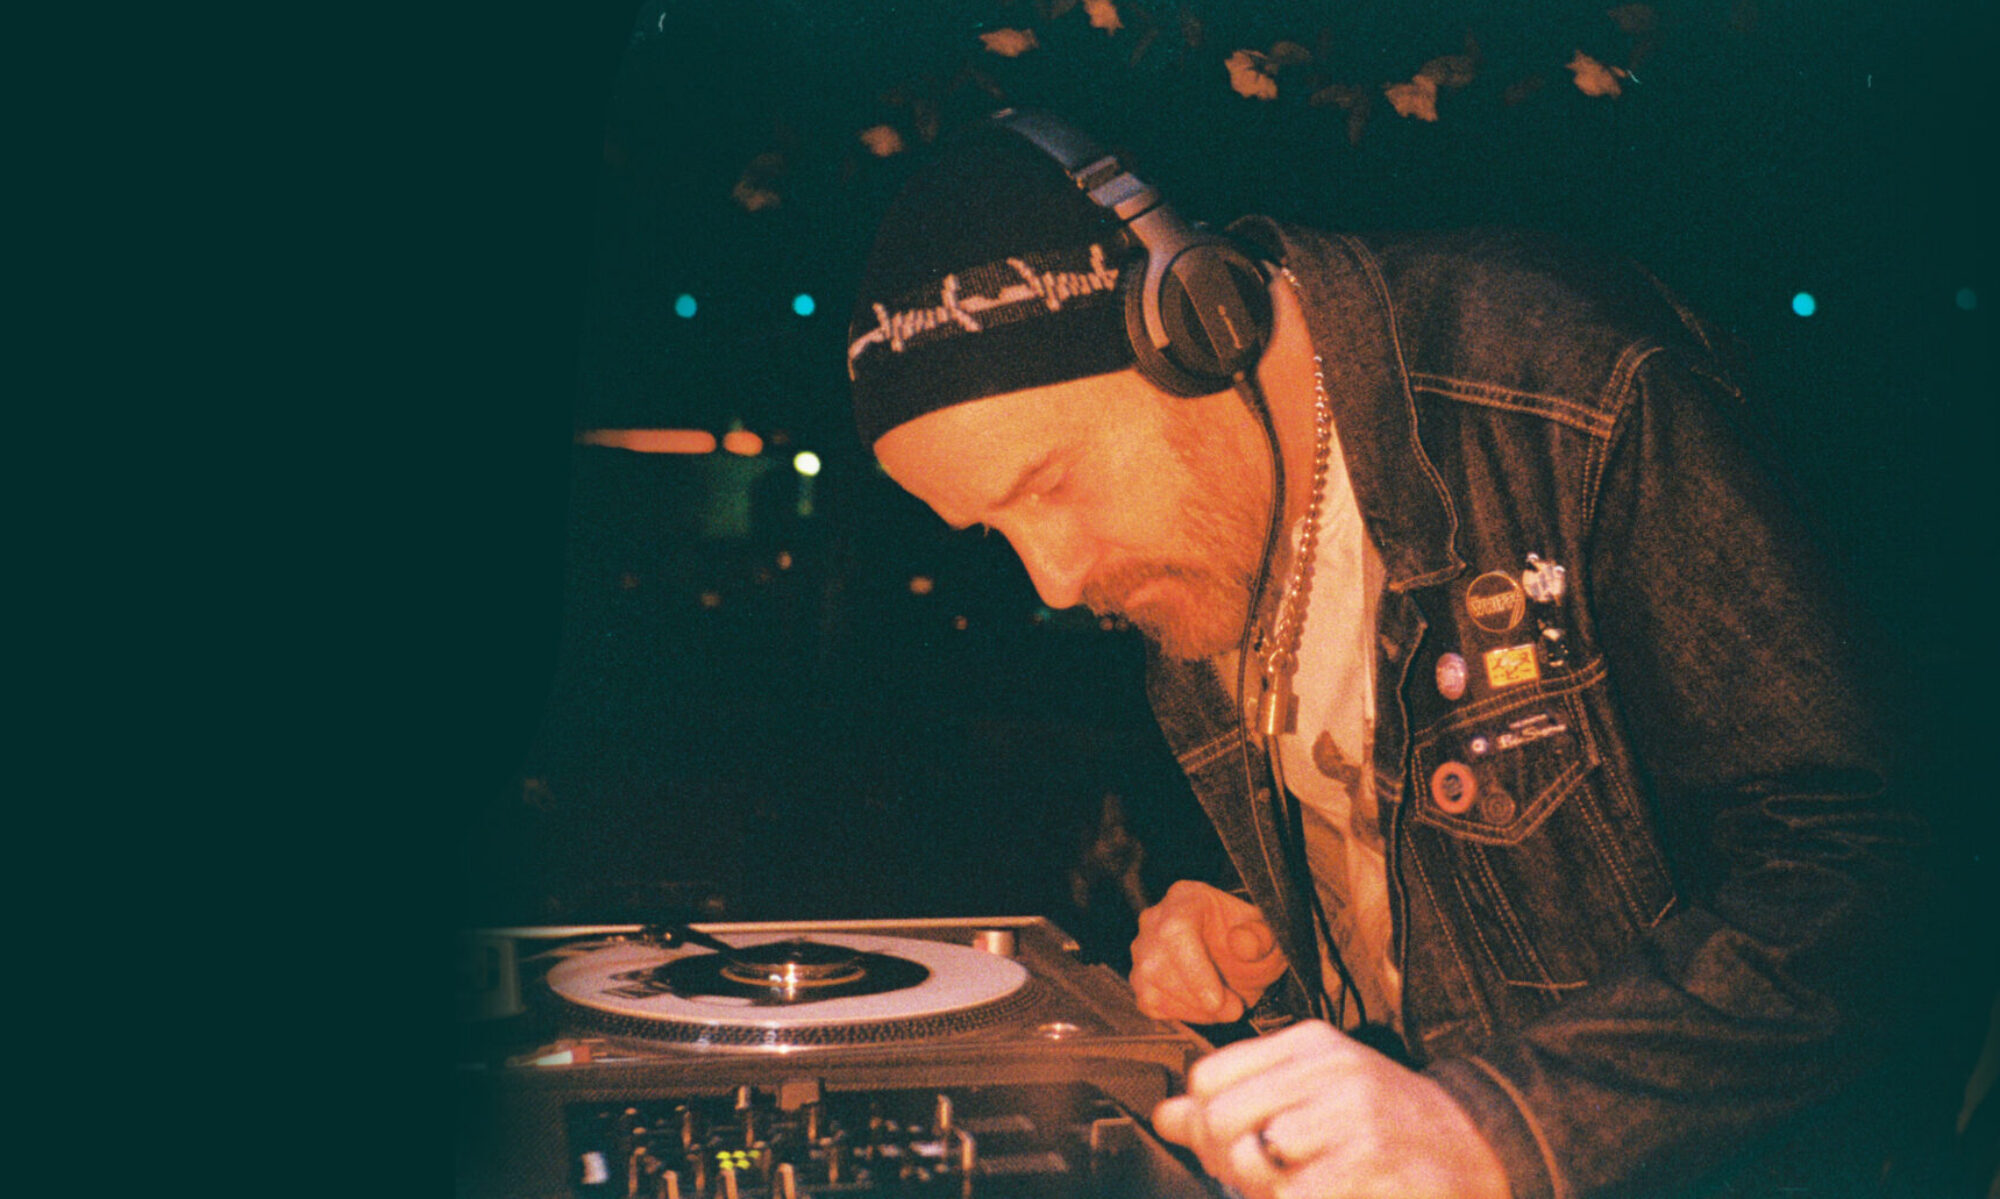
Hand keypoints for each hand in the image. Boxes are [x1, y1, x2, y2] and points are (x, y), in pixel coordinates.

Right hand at [1130, 880, 1288, 1022]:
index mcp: (1185, 898)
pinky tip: (1204, 1008)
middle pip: (1156, 964)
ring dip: (1193, 1008)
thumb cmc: (1251, 942)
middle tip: (1234, 1009)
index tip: (1218, 1001)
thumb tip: (1241, 944)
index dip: (1194, 971)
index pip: (1175, 931)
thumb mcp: (1268, 937)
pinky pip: (1150, 1003)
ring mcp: (1143, 949)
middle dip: (1197, 997)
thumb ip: (1260, 938)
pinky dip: (1181, 1014)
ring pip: (1150, 986)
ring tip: (1225, 1007)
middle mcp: (1155, 919)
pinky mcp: (1140, 978)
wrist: (1239, 957)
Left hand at [1152, 1021, 1509, 1198]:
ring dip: (1262, 1192)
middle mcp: (1327, 1071)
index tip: (1229, 1146)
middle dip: (1226, 1164)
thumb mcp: (1314, 1090)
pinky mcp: (1370, 1167)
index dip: (1205, 1123)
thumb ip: (1240, 1097)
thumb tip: (1167, 1117)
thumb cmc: (1386, 1121)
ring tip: (1294, 1189)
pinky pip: (1293, 1197)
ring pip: (1253, 1163)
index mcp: (1308, 1044)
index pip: (1209, 1076)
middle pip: (1221, 1119)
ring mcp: (1351, 1118)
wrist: (1478, 1146)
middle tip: (1257, 1181)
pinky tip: (1320, 1196)